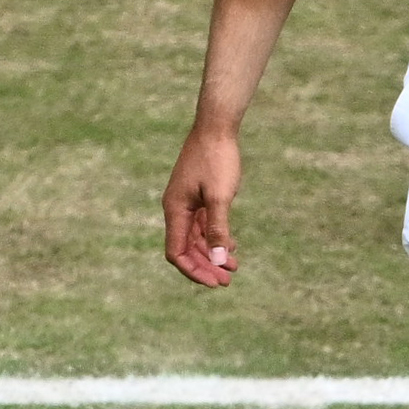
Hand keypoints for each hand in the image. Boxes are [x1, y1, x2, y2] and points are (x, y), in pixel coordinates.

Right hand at [162, 124, 241, 288]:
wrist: (216, 126)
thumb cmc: (217, 158)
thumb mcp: (221, 197)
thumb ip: (218, 229)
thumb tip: (217, 261)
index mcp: (175, 210)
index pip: (176, 252)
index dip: (194, 271)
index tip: (215, 281)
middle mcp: (176, 209)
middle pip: (186, 249)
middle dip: (206, 266)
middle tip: (228, 280)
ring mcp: (186, 202)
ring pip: (195, 238)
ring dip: (212, 254)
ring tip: (233, 268)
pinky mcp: (196, 195)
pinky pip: (201, 225)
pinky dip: (214, 238)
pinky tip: (231, 246)